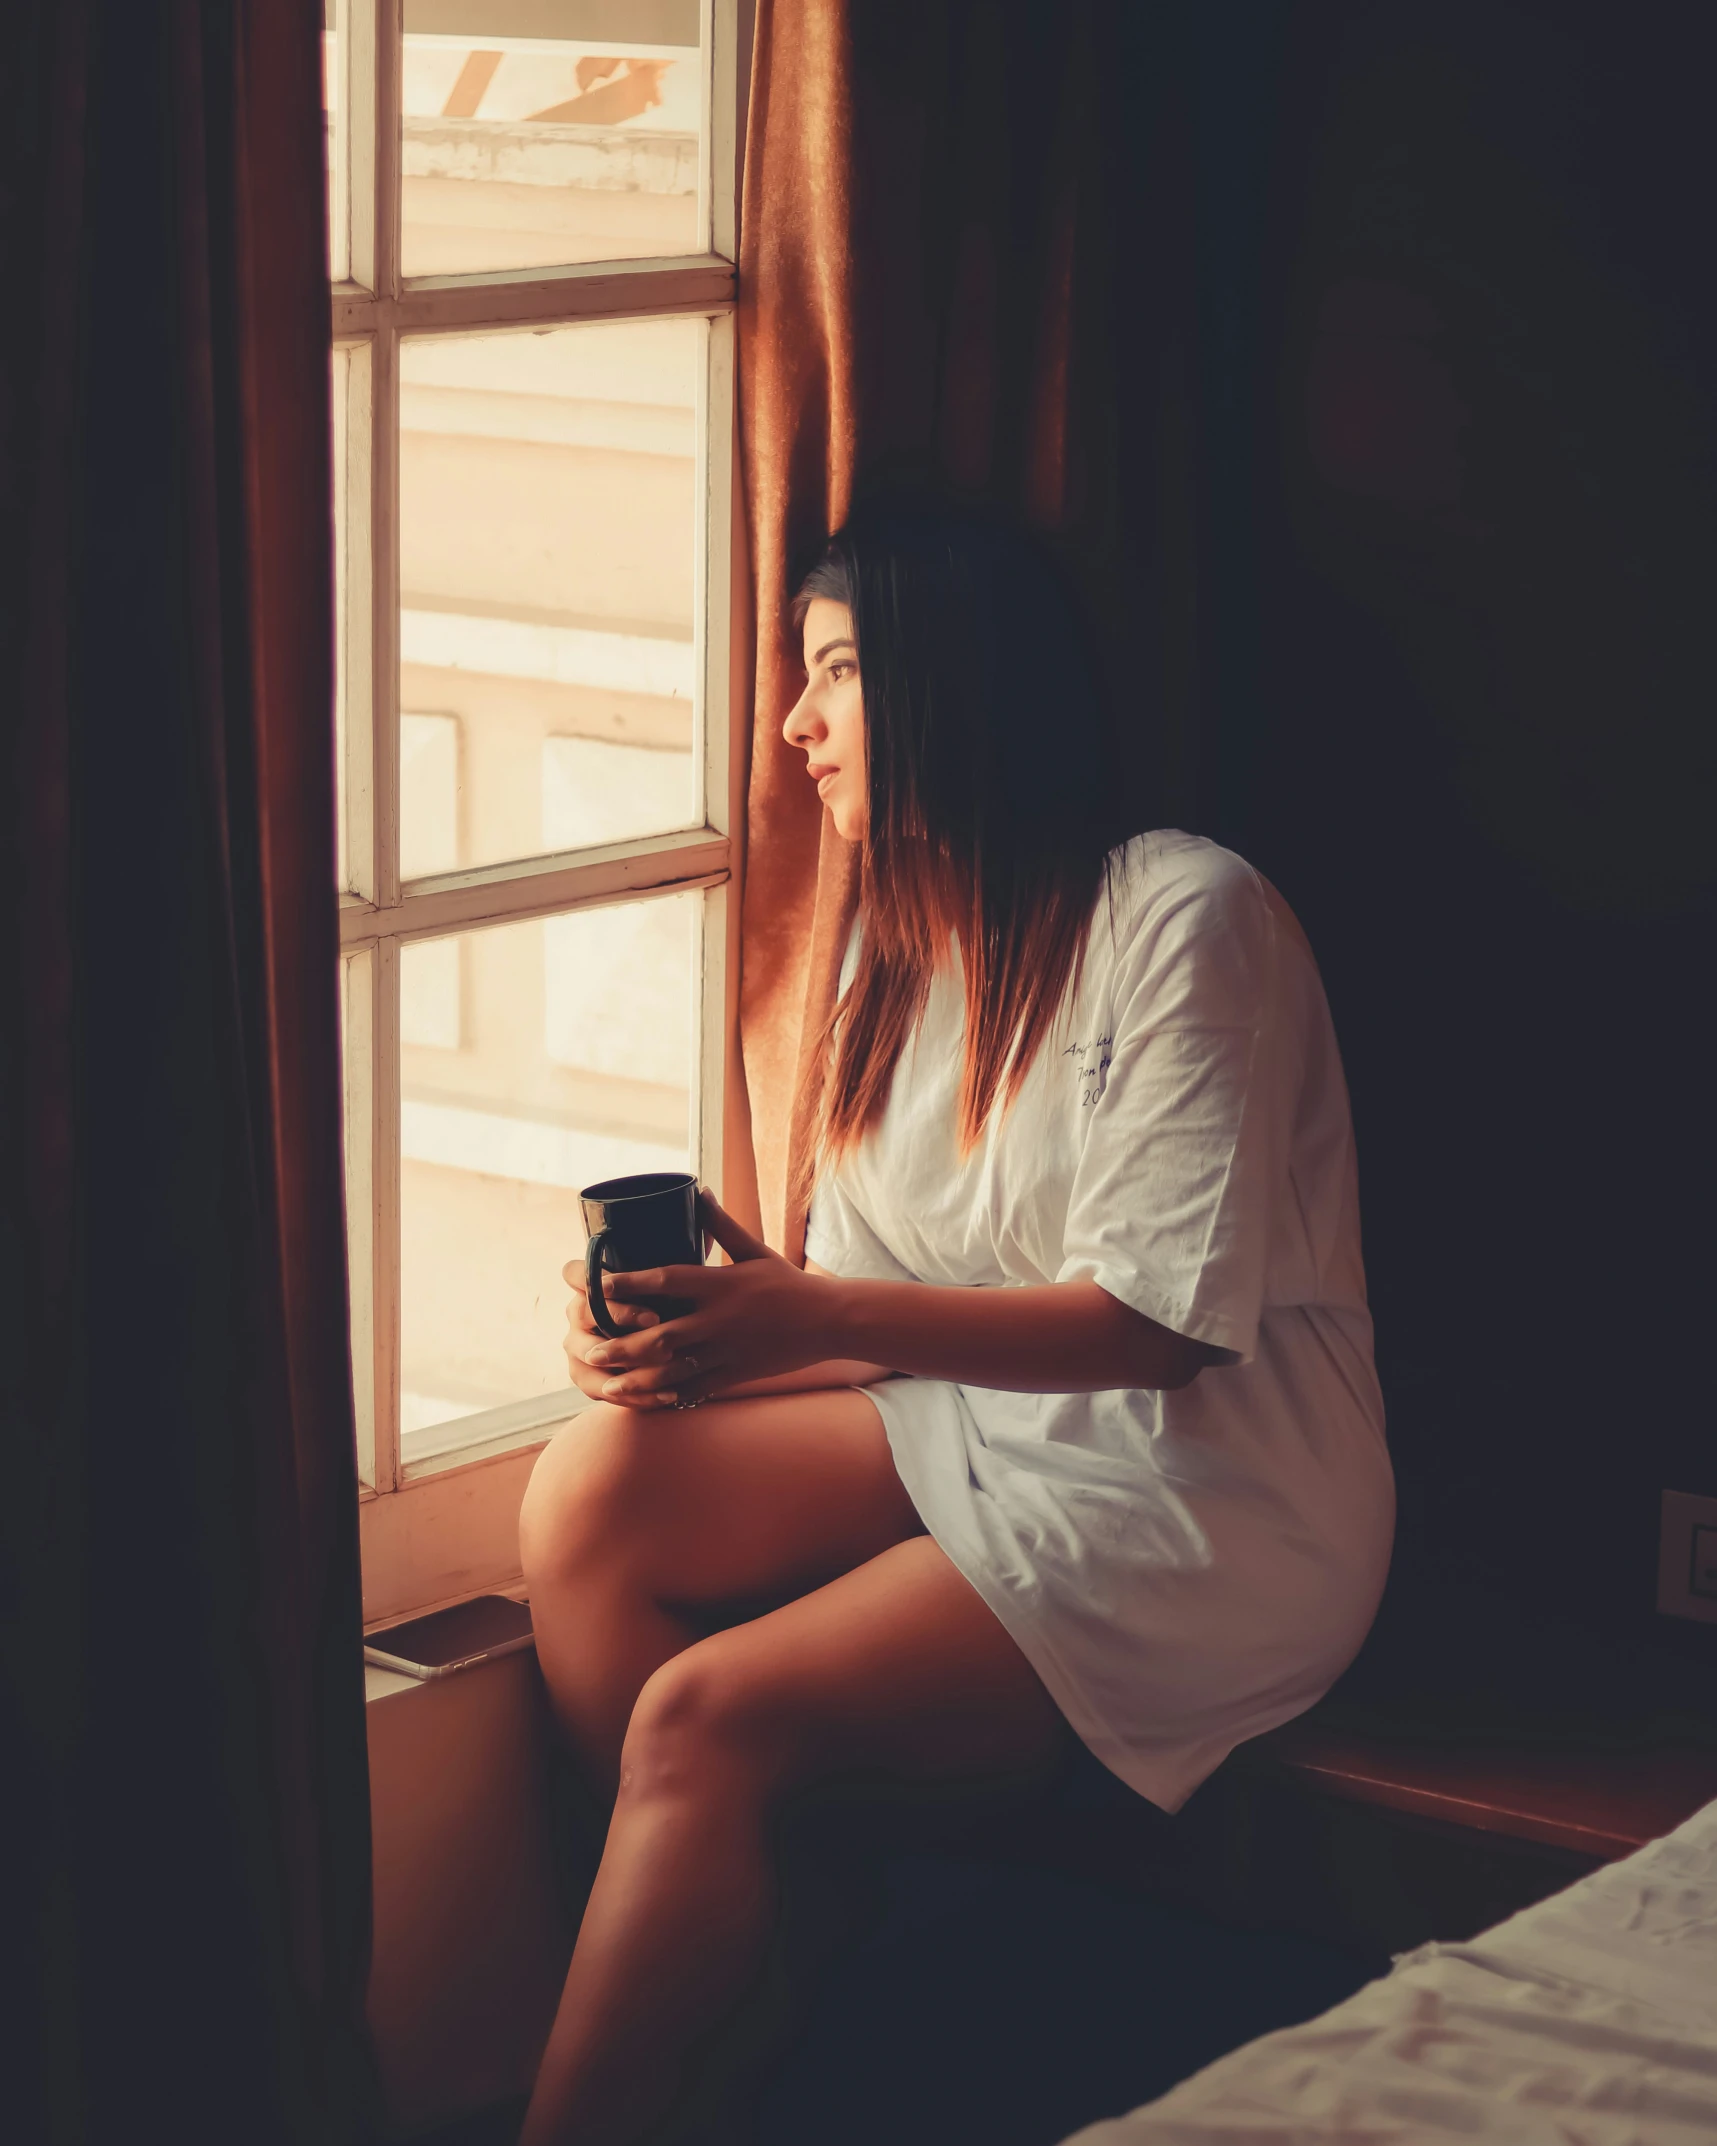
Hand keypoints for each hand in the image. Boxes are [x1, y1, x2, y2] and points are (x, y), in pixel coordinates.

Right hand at [561, 1246, 670, 1410]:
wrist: (673, 1339)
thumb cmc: (674, 1294)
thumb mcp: (677, 1270)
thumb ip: (685, 1242)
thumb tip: (705, 1199)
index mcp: (589, 1281)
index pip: (575, 1272)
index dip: (598, 1277)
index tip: (634, 1284)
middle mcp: (578, 1313)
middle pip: (583, 1313)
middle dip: (619, 1318)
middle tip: (656, 1322)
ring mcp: (579, 1346)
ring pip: (586, 1357)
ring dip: (625, 1362)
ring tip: (666, 1364)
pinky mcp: (589, 1377)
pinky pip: (603, 1388)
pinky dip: (635, 1394)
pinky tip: (668, 1395)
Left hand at [573, 1191, 839, 1406]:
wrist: (828, 1321)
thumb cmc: (787, 1283)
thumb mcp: (755, 1251)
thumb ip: (721, 1225)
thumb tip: (697, 1191)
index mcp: (720, 1284)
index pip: (667, 1280)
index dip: (629, 1282)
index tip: (596, 1285)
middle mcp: (720, 1319)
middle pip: (662, 1334)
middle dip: (623, 1344)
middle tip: (589, 1348)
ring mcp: (727, 1350)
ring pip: (674, 1370)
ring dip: (637, 1378)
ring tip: (605, 1383)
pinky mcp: (735, 1374)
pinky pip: (696, 1388)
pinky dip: (668, 1396)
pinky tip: (644, 1400)